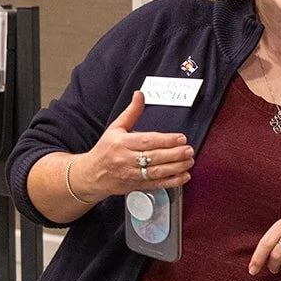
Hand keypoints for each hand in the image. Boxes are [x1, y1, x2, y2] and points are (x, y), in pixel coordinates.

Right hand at [71, 91, 192, 198]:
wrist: (91, 174)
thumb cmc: (105, 149)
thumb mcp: (116, 128)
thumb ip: (131, 112)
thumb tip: (140, 94)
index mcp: (121, 143)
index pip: (147, 141)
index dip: (166, 140)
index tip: (181, 138)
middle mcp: (126, 159)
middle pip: (154, 157)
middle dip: (175, 154)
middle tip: (189, 150)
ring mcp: (131, 174)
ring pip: (157, 172)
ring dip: (176, 167)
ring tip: (189, 161)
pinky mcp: (136, 186)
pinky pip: (156, 184)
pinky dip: (172, 181)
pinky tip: (184, 176)